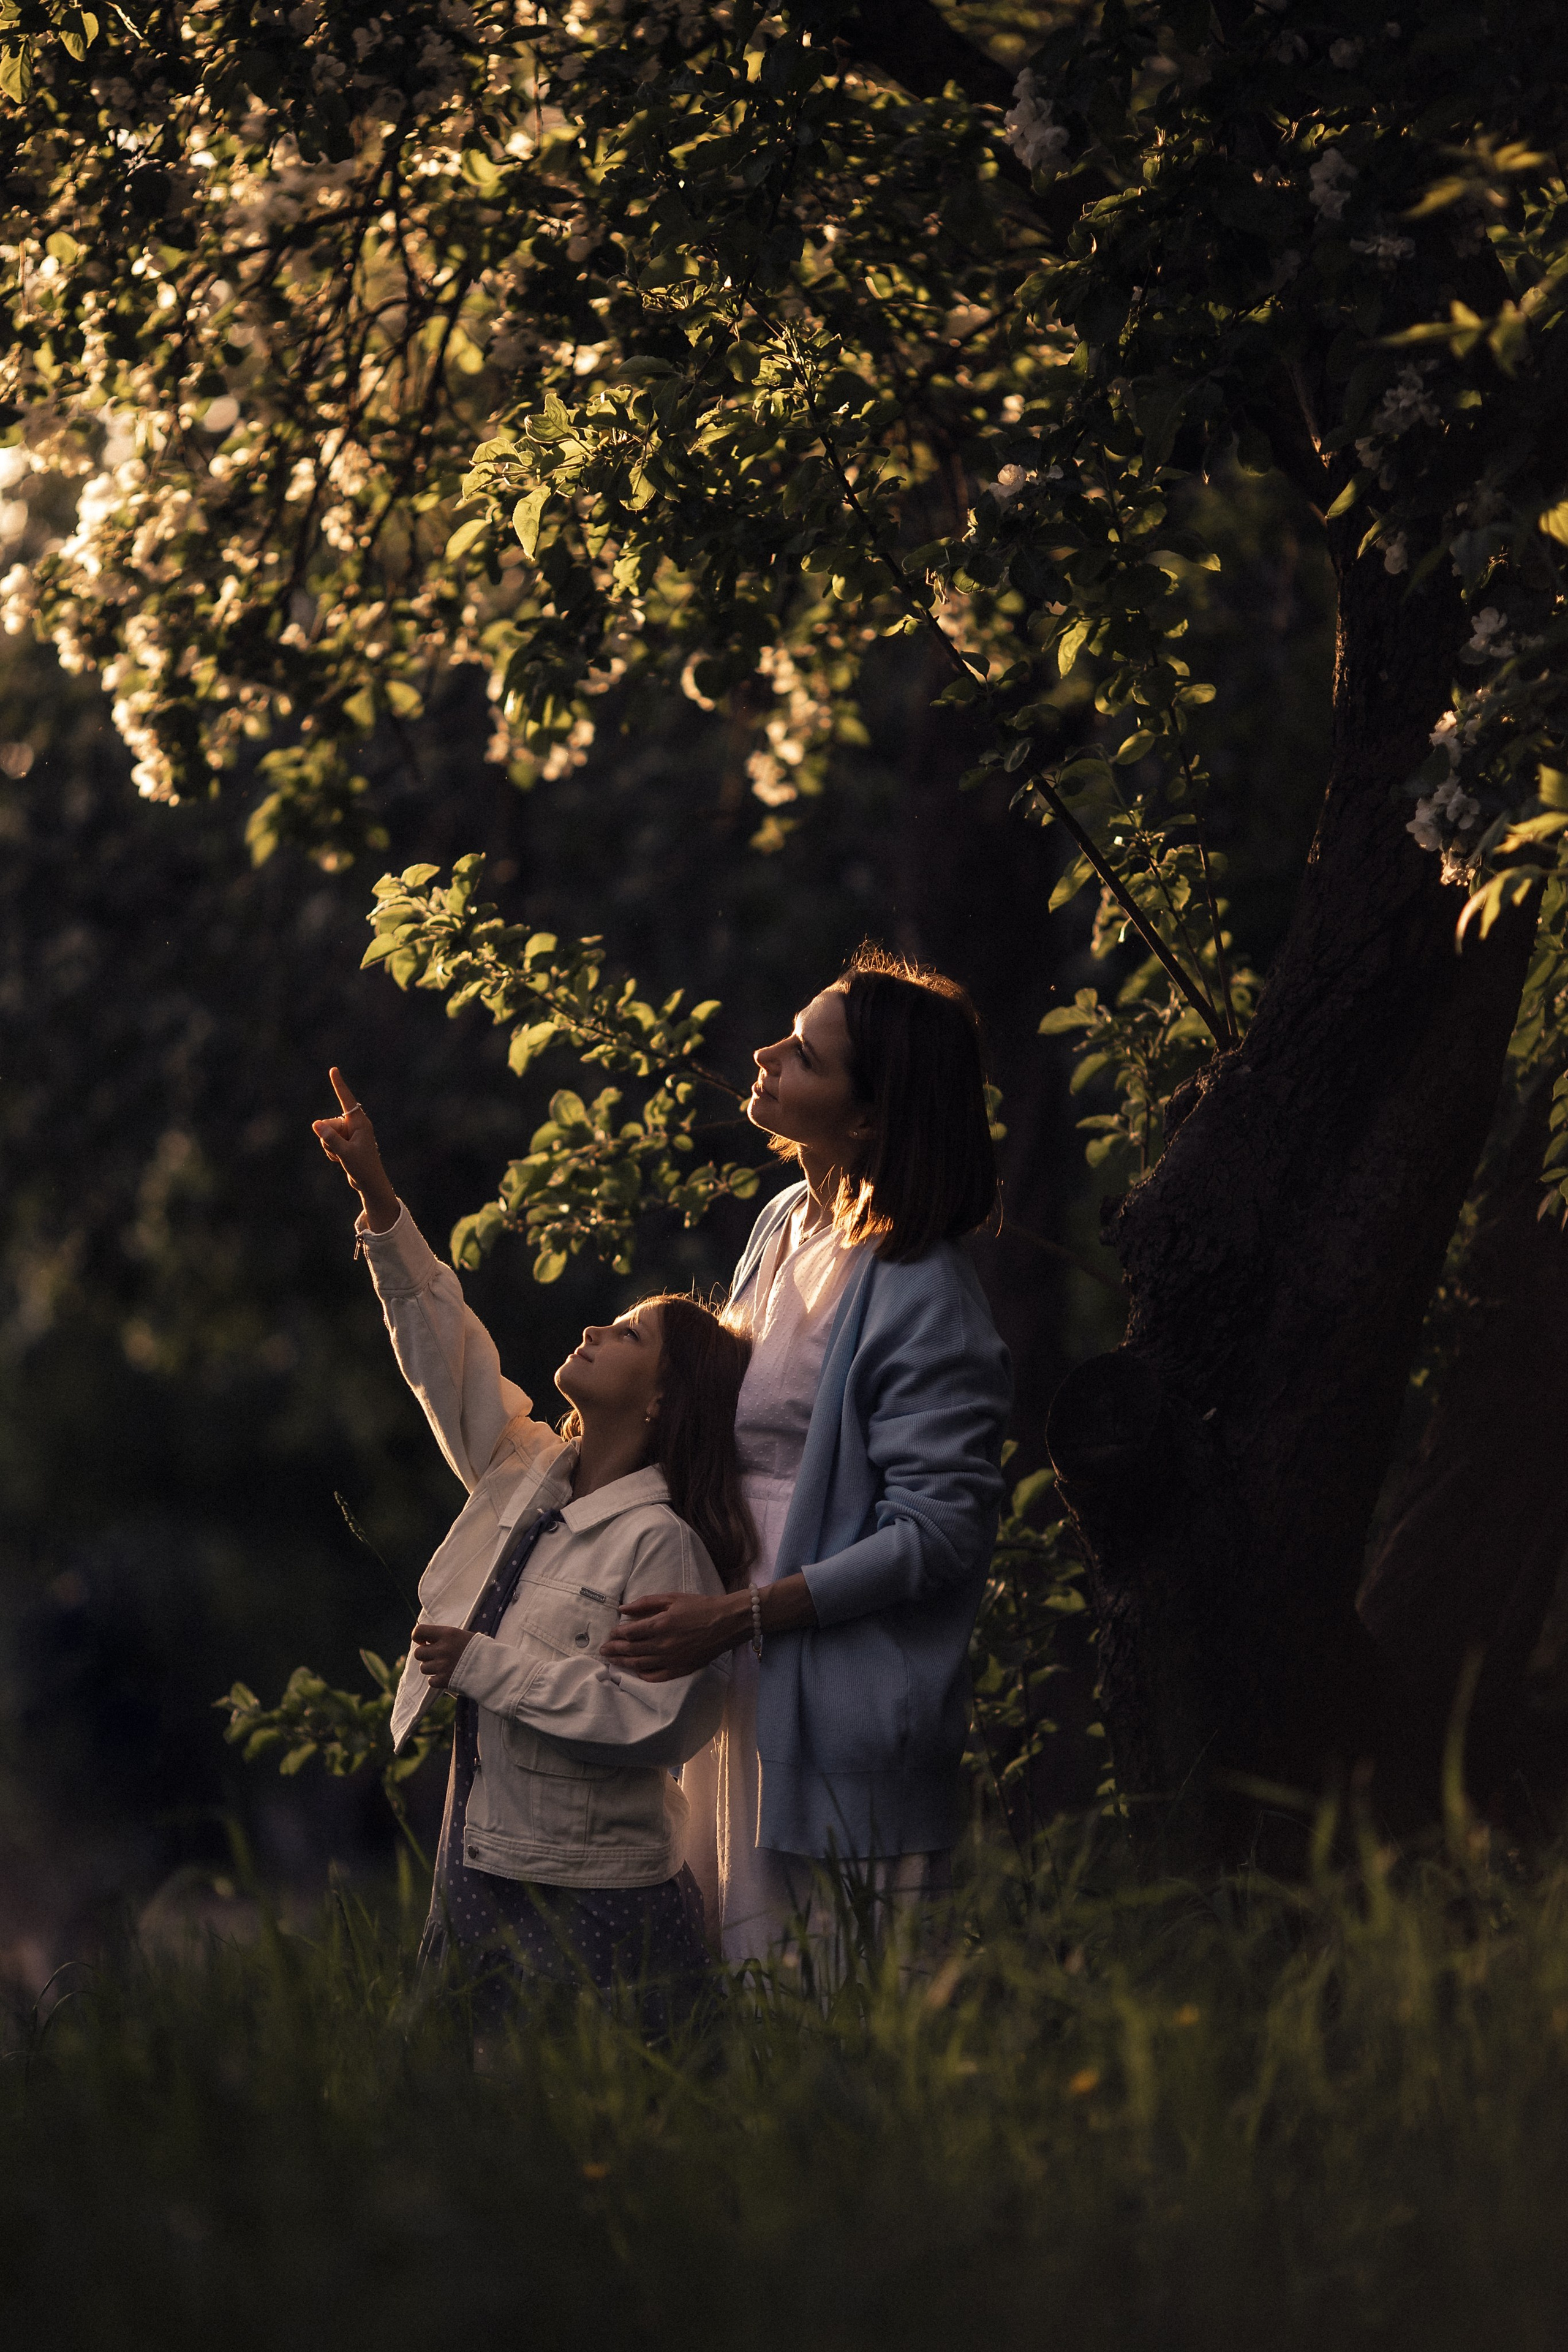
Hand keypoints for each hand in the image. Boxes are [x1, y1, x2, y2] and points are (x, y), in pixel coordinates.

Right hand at [312, 1066, 398, 1231]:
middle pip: (330, 1123)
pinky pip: (329, 1141)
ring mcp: (350, 1133)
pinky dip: (331, 1151)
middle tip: (341, 1152)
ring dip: (330, 1147)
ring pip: (327, 1133)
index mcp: (360, 1123)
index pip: (347, 1100)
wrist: (369, 1183)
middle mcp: (355, 1125)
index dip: (339, 1085)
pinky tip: (341, 1160)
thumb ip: (330, 1138)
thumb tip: (316, 1123)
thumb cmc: (362, 1167)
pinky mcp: (346, 1141)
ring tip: (343, 1157)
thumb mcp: (344, 1153)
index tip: (333, 1070)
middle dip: (329, 1137)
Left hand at [412, 1621, 475, 1689]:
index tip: (424, 1642)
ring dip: (431, 1668)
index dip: (418, 1637)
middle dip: (425, 1656)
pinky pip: (430, 1681)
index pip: (419, 1631)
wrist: (494, 1668)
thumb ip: (446, 1638)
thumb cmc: (481, 1650)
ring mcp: (442, 1665)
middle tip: (436, 1657)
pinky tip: (447, 1676)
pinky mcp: (444, 1680)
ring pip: (423, 1668)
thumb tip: (429, 1640)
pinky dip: (436, 1680)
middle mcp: (442, 1649)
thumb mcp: (464, 1636)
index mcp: (447, 1634)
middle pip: (418, 1653)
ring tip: (445, 1667)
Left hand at [599, 1592, 746, 1681]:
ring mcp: (670, 1660)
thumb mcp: (672, 1598)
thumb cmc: (700, 1607)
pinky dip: (642, 1675)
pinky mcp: (679, 1669)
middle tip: (603, 1650)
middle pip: (630, 1650)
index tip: (610, 1633)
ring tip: (611, 1661)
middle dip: (614, 1650)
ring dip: (622, 1662)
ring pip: (639, 1664)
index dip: (616, 1633)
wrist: (726, 1623)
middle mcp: (662, 1645)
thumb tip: (622, 1608)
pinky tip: (635, 1672)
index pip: (629, 1632)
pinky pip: (655, 1676)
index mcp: (660, 1625)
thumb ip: (646, 1603)